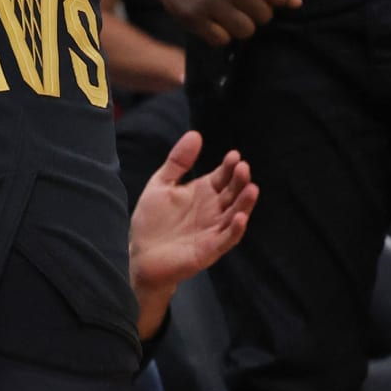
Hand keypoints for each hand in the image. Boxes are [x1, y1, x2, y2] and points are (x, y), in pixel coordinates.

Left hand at [128, 130, 257, 336]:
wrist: (140, 255)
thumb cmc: (152, 221)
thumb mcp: (161, 184)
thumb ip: (177, 162)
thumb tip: (195, 134)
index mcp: (203, 192)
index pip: (222, 176)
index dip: (229, 166)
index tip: (234, 155)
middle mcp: (213, 210)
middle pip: (232, 193)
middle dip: (239, 181)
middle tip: (243, 167)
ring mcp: (213, 230)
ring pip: (235, 214)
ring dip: (244, 203)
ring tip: (251, 188)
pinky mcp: (209, 249)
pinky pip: (227, 239)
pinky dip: (235, 229)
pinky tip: (240, 218)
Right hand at [156, 0, 300, 46]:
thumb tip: (296, 3)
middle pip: (264, 17)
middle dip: (256, 11)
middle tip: (241, 2)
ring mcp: (210, 3)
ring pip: (245, 32)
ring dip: (240, 25)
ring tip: (229, 13)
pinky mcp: (192, 18)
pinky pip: (221, 40)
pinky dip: (220, 34)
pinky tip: (214, 20)